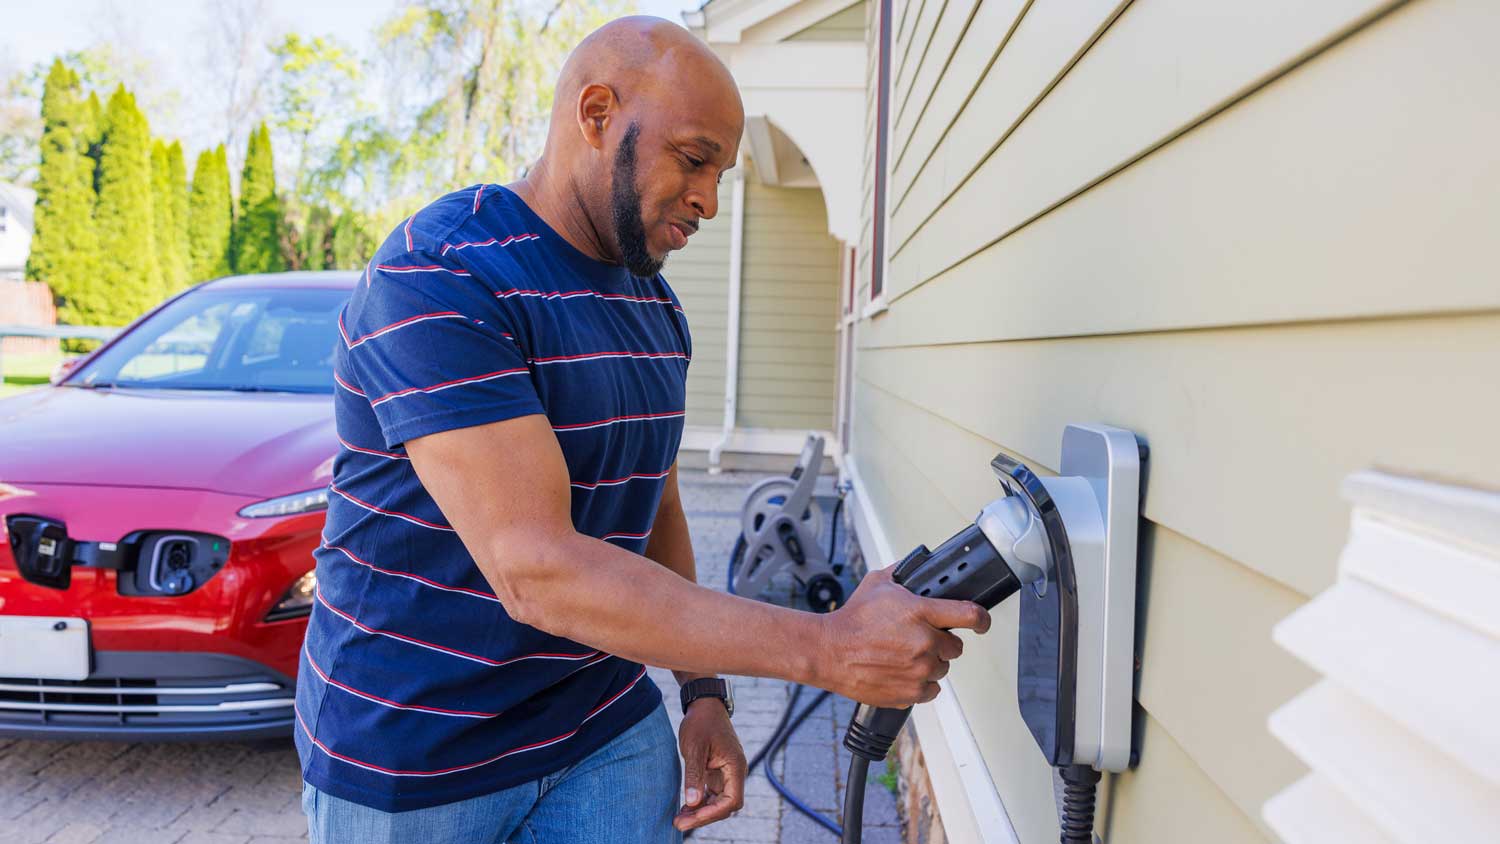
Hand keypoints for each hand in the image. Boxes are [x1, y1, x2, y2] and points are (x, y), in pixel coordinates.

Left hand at [674, 697, 746, 830]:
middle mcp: (735, 773)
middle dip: (704, 817)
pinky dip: (700, 803)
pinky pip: (712, 794)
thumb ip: (694, 775)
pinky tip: (684, 808)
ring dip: (701, 812)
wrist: (704, 705)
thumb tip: (692, 803)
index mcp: (735, 766)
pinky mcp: (718, 773)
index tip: (691, 816)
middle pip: (725, 806)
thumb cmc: (701, 723)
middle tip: (679, 823)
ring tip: (679, 819)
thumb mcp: (694, 748)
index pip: (731, 801)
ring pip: (718, 802)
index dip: (712, 813)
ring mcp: (727, 774)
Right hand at [815, 567, 990, 706]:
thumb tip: (916, 566)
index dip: (981, 619)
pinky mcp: (910, 692)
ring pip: (942, 669)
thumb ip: (903, 574)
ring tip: (904, 656)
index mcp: (920, 612)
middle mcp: (924, 642)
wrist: (828, 651)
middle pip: (956, 647)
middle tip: (920, 639)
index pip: (970, 615)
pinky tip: (901, 672)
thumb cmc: (851, 619)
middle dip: (941, 642)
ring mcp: (919, 669)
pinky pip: (930, 690)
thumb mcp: (878, 583)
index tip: (982, 622)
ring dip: (929, 663)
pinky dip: (920, 683)